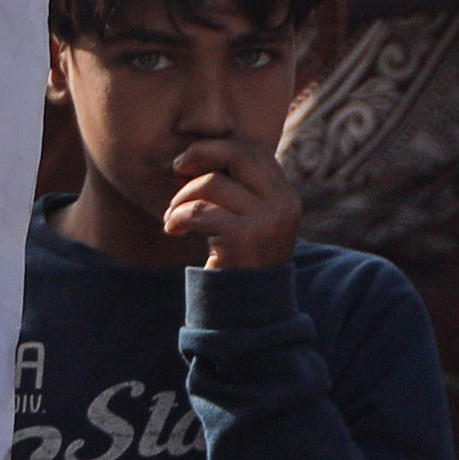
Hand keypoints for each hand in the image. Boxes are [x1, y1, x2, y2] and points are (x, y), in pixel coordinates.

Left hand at [161, 131, 304, 273]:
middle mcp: (285, 204)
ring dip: (181, 197)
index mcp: (287, 196)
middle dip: (199, 155)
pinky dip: (178, 217)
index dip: (217, 148)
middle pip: (237, 154)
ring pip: (211, 183)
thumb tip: (191, 154)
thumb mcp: (247, 218)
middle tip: (175, 169)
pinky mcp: (245, 238)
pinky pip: (199, 211)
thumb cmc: (237, 259)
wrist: (247, 311)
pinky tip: (172, 229)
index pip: (253, 150)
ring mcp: (269, 220)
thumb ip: (234, 187)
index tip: (191, 162)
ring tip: (172, 216)